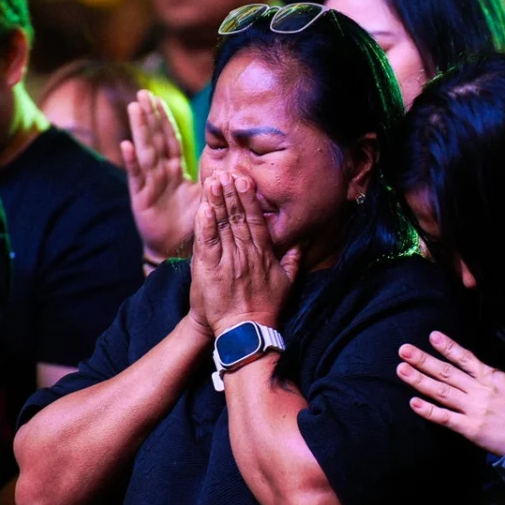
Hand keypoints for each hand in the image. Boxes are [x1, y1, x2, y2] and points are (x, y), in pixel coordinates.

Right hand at [120, 90, 201, 264]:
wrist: (176, 250)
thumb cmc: (191, 223)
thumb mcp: (206, 196)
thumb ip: (212, 179)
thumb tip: (232, 164)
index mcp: (174, 171)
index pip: (169, 139)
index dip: (163, 119)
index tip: (157, 98)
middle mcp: (160, 173)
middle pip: (154, 139)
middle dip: (148, 116)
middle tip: (142, 93)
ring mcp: (149, 184)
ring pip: (145, 151)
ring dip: (140, 129)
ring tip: (134, 108)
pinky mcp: (141, 199)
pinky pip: (137, 177)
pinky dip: (131, 161)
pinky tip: (125, 145)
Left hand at [192, 174, 299, 335]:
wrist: (246, 331)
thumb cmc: (266, 308)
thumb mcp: (287, 283)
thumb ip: (293, 260)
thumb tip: (300, 243)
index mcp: (263, 254)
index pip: (256, 220)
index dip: (249, 199)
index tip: (244, 180)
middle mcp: (246, 253)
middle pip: (238, 217)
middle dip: (231, 193)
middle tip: (226, 172)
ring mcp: (228, 260)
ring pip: (222, 225)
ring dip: (218, 202)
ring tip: (213, 182)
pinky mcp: (211, 270)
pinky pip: (207, 242)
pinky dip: (205, 224)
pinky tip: (203, 208)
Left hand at [396, 331, 504, 457]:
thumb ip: (494, 380)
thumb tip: (479, 373)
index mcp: (492, 377)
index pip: (465, 358)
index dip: (447, 347)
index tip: (432, 336)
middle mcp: (480, 390)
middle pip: (446, 372)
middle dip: (423, 359)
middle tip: (404, 350)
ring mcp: (474, 408)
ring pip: (441, 391)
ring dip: (420, 380)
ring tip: (402, 370)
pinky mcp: (471, 428)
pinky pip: (445, 418)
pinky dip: (428, 410)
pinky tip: (413, 403)